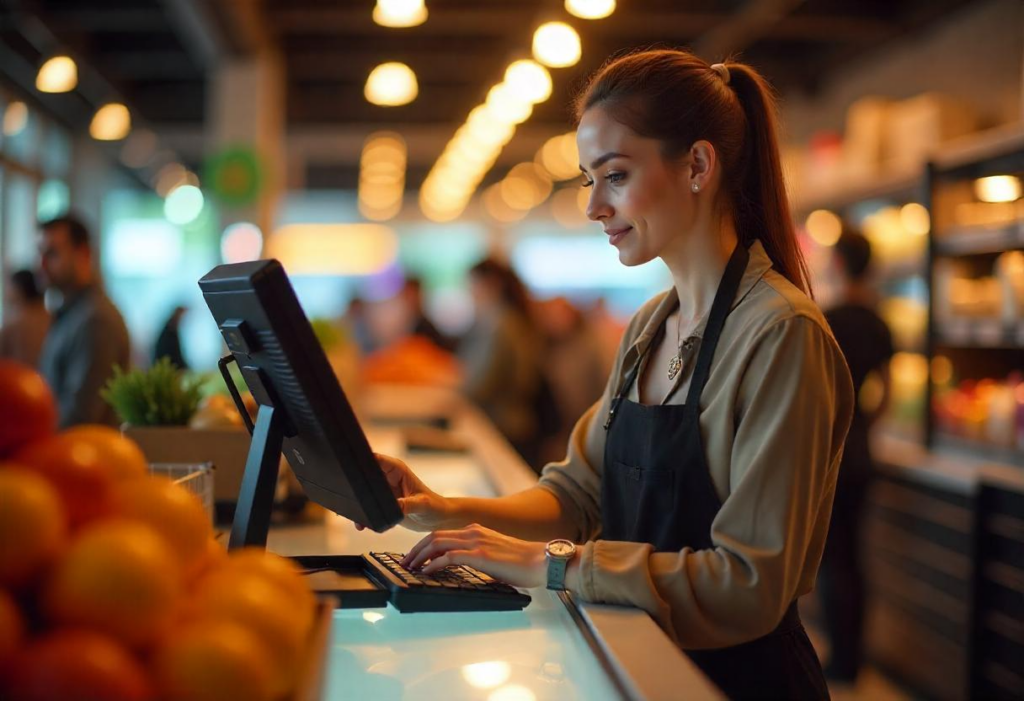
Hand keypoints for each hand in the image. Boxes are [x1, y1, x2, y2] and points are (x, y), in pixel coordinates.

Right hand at [356, 453, 453, 531]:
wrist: (437, 520)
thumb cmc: (435, 507)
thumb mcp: (421, 505)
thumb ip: (406, 505)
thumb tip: (391, 507)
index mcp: (397, 470)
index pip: (375, 459)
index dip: (361, 462)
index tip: (351, 472)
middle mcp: (388, 478)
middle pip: (364, 475)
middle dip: (356, 486)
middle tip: (350, 499)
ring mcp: (384, 491)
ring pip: (363, 493)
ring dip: (357, 504)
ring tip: (356, 517)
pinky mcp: (383, 504)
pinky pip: (367, 506)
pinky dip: (363, 515)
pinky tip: (361, 525)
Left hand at [400, 524, 547, 588]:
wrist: (541, 560)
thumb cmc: (522, 562)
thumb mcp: (494, 554)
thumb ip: (477, 556)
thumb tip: (462, 568)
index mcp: (476, 530)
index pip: (442, 533)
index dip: (424, 544)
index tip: (414, 556)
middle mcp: (473, 531)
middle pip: (434, 536)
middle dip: (416, 549)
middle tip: (405, 562)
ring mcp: (476, 541)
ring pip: (437, 543)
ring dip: (420, 556)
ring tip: (410, 567)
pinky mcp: (479, 555)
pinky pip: (448, 557)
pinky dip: (433, 564)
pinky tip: (426, 572)